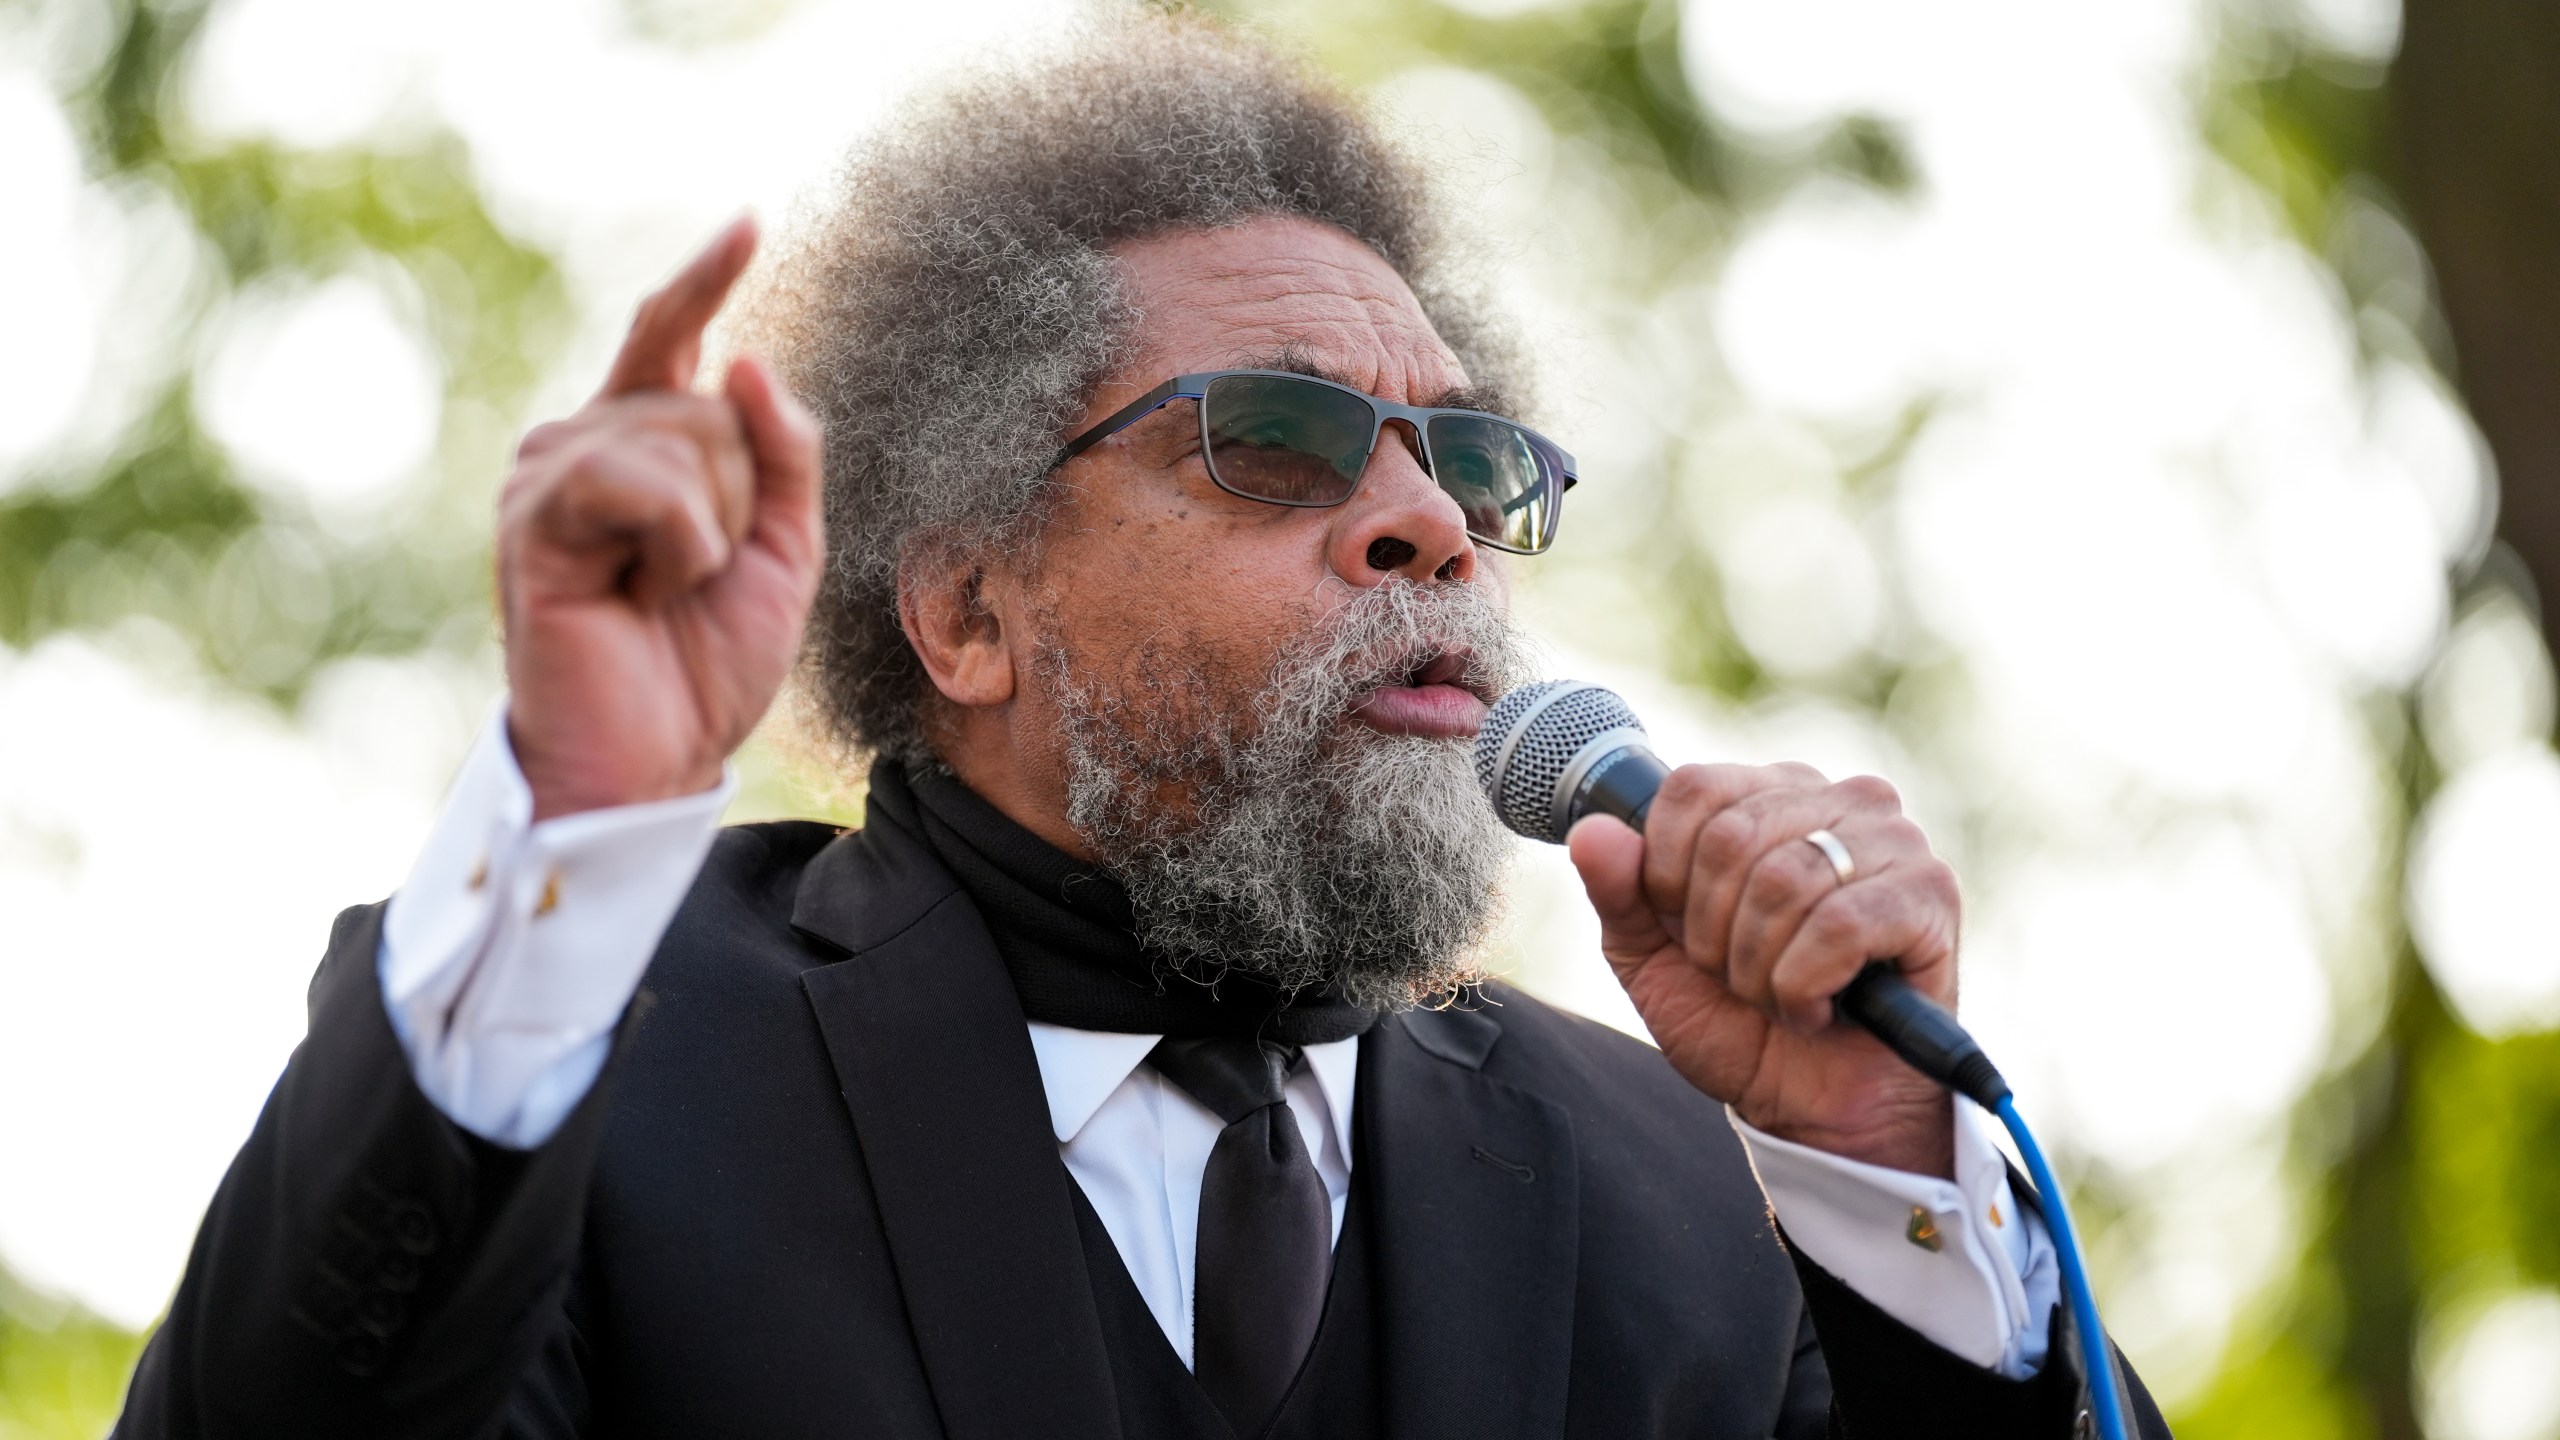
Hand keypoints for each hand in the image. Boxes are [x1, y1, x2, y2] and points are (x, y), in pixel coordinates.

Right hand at [497, 217, 824, 820]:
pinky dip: (679, 543)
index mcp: (640, 445)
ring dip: (712, 529)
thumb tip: (744, 357)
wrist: (652, 757)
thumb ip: (783, 451)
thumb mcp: (785, 548)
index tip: (749, 220)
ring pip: (685, 437)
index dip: (705, 279)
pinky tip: (644, 591)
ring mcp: (550, 472)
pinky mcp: (537, 517)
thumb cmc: (705, 662)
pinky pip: (644, 481)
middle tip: (697, 578)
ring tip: (664, 590)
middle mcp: (584, 441)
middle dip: (741, 499)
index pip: (671, 338)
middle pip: (708, 406)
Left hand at [1567, 765, 1962, 1177]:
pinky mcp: (1930, 893)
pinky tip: (1821, 1008)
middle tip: (1741, 977)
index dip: (1668, 873)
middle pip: (1729, 837)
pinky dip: (1805, 985)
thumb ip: (1619, 892)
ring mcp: (1892, 839)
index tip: (1688, 931)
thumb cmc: (1739, 1023)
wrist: (1814, 1108)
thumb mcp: (1652, 959)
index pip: (1692, 788)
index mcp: (1769, 795)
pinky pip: (1838, 924)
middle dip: (1714, 934)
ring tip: (1781, 995)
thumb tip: (1590, 830)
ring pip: (1783, 880)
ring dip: (1760, 968)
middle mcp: (1837, 799)